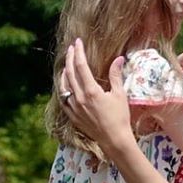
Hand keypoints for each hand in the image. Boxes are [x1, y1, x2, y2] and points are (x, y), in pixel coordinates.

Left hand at [60, 40, 131, 156]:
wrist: (114, 140)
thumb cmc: (120, 118)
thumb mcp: (120, 95)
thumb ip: (116, 75)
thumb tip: (119, 59)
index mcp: (91, 91)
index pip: (80, 65)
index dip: (78, 52)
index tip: (78, 42)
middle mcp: (79, 98)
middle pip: (70, 73)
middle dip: (70, 58)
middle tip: (71, 48)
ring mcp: (74, 108)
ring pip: (63, 86)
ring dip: (64, 73)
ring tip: (66, 65)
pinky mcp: (73, 116)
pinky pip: (63, 100)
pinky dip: (62, 90)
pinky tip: (64, 86)